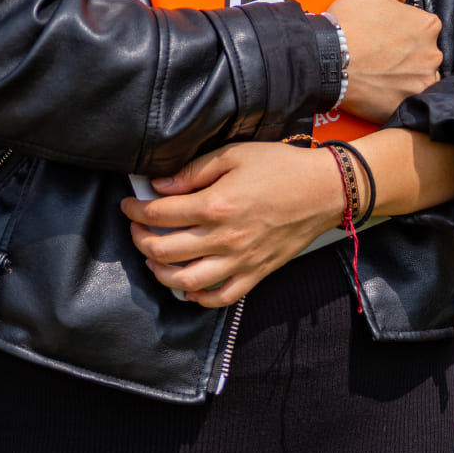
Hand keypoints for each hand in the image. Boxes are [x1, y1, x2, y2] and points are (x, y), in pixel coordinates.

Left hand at [121, 142, 345, 306]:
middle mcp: (224, 238)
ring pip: (185, 281)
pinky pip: (220, 297)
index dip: (135, 210)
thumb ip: (193, 171)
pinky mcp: (256, 273)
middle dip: (140, 239)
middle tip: (136, 228)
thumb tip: (160, 186)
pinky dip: (197, 297)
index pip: (160, 215)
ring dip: (160, 272)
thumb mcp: (234, 155)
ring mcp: (240, 261)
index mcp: (216, 205)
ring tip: (154, 257)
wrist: (325, 190)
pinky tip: (186, 285)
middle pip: (164, 250)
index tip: (128, 204)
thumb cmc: (280, 167)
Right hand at [325, 0, 442, 122]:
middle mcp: (432, 55)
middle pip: (423, 53)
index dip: (402, 28)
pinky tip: (379, 87)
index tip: (385, 34)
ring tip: (377, 72)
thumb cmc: (349, 25)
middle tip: (379, 53)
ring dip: (403, 75)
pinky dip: (396, 95)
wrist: (327, 61)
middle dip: (406, 54)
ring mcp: (421, 83)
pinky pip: (408, 99)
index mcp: (428, 26)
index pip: (423, 26)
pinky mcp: (408, 104)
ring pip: (417, 78)